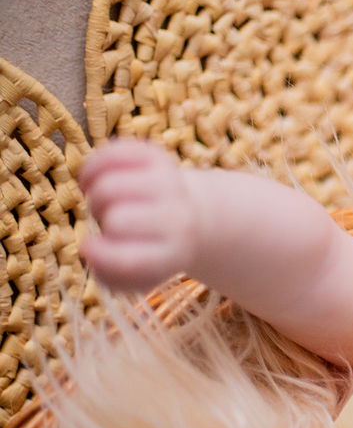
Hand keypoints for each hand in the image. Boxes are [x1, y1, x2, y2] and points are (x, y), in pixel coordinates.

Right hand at [78, 140, 199, 291]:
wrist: (187, 216)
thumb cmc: (150, 249)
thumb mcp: (137, 273)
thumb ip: (109, 273)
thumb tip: (90, 250)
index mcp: (174, 254)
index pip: (130, 260)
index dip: (99, 256)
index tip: (89, 248)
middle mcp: (179, 218)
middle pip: (116, 220)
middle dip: (102, 222)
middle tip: (108, 221)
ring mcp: (170, 185)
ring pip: (108, 187)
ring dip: (95, 195)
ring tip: (107, 202)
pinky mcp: (158, 157)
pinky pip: (111, 153)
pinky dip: (93, 166)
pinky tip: (95, 179)